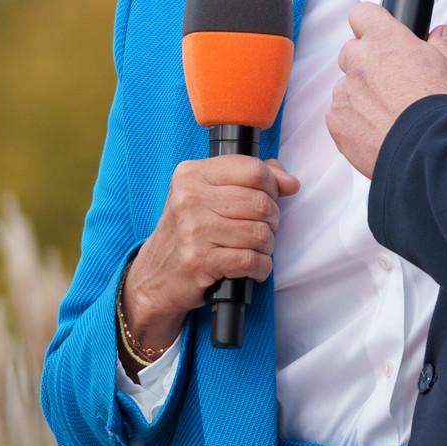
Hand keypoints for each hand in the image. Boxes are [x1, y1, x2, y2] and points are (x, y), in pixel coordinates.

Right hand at [122, 156, 300, 364]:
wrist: (156, 276)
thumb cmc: (190, 232)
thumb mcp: (210, 194)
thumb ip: (252, 178)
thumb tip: (290, 182)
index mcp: (192, 174)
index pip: (253, 169)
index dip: (271, 186)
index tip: (268, 199)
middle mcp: (189, 198)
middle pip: (261, 202)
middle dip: (271, 220)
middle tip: (259, 230)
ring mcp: (192, 230)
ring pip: (260, 233)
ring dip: (266, 247)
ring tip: (251, 249)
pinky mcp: (199, 261)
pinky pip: (252, 261)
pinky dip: (260, 267)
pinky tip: (250, 267)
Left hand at [328, 8, 446, 178]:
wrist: (430, 151)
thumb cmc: (441, 111)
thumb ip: (442, 47)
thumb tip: (442, 36)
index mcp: (386, 40)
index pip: (363, 14)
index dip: (373, 23)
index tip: (380, 33)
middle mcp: (360, 62)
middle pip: (352, 51)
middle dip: (368, 62)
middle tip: (392, 80)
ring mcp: (345, 92)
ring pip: (346, 85)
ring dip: (360, 93)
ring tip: (388, 112)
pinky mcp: (337, 121)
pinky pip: (340, 113)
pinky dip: (353, 120)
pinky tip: (377, 129)